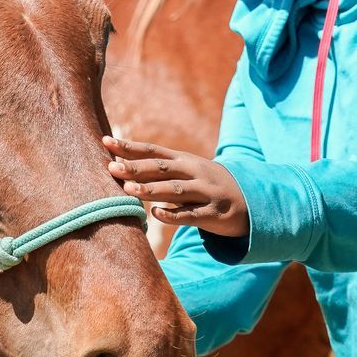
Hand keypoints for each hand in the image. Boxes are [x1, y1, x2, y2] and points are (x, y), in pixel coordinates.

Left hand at [104, 135, 249, 237]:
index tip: (105, 141)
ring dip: (152, 189)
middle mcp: (194, 172)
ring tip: (129, 190)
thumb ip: (159, 169)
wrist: (250, 201)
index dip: (129, 146)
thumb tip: (121, 165)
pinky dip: (173, 215)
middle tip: (111, 167)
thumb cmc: (206, 185)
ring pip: (175, 190)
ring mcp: (205, 192)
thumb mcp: (186, 170)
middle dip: (136, 167)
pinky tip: (156, 214)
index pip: (153, 150)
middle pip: (162, 168)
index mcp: (184, 160)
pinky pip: (191, 215)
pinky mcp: (213, 214)